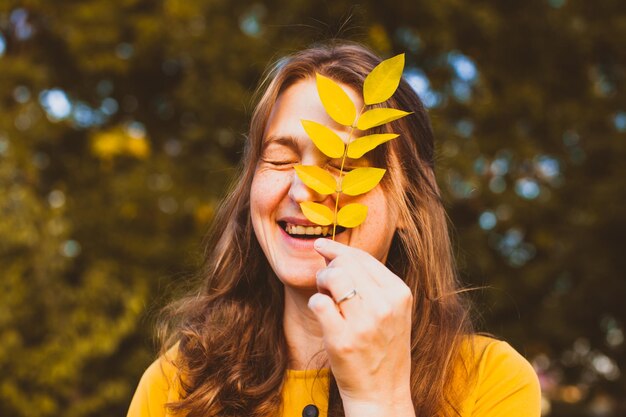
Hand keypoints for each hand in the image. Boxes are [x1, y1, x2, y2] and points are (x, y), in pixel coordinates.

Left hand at [308, 238, 414, 415]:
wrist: (382, 392)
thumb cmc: (382, 347)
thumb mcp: (390, 311)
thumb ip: (369, 282)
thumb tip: (333, 252)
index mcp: (399, 293)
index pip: (363, 257)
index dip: (338, 249)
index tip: (322, 246)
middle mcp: (385, 305)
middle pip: (345, 264)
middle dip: (329, 267)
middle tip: (325, 282)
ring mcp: (364, 323)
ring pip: (332, 278)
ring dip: (321, 282)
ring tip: (325, 295)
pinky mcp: (343, 340)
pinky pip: (319, 303)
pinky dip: (315, 304)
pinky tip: (323, 313)